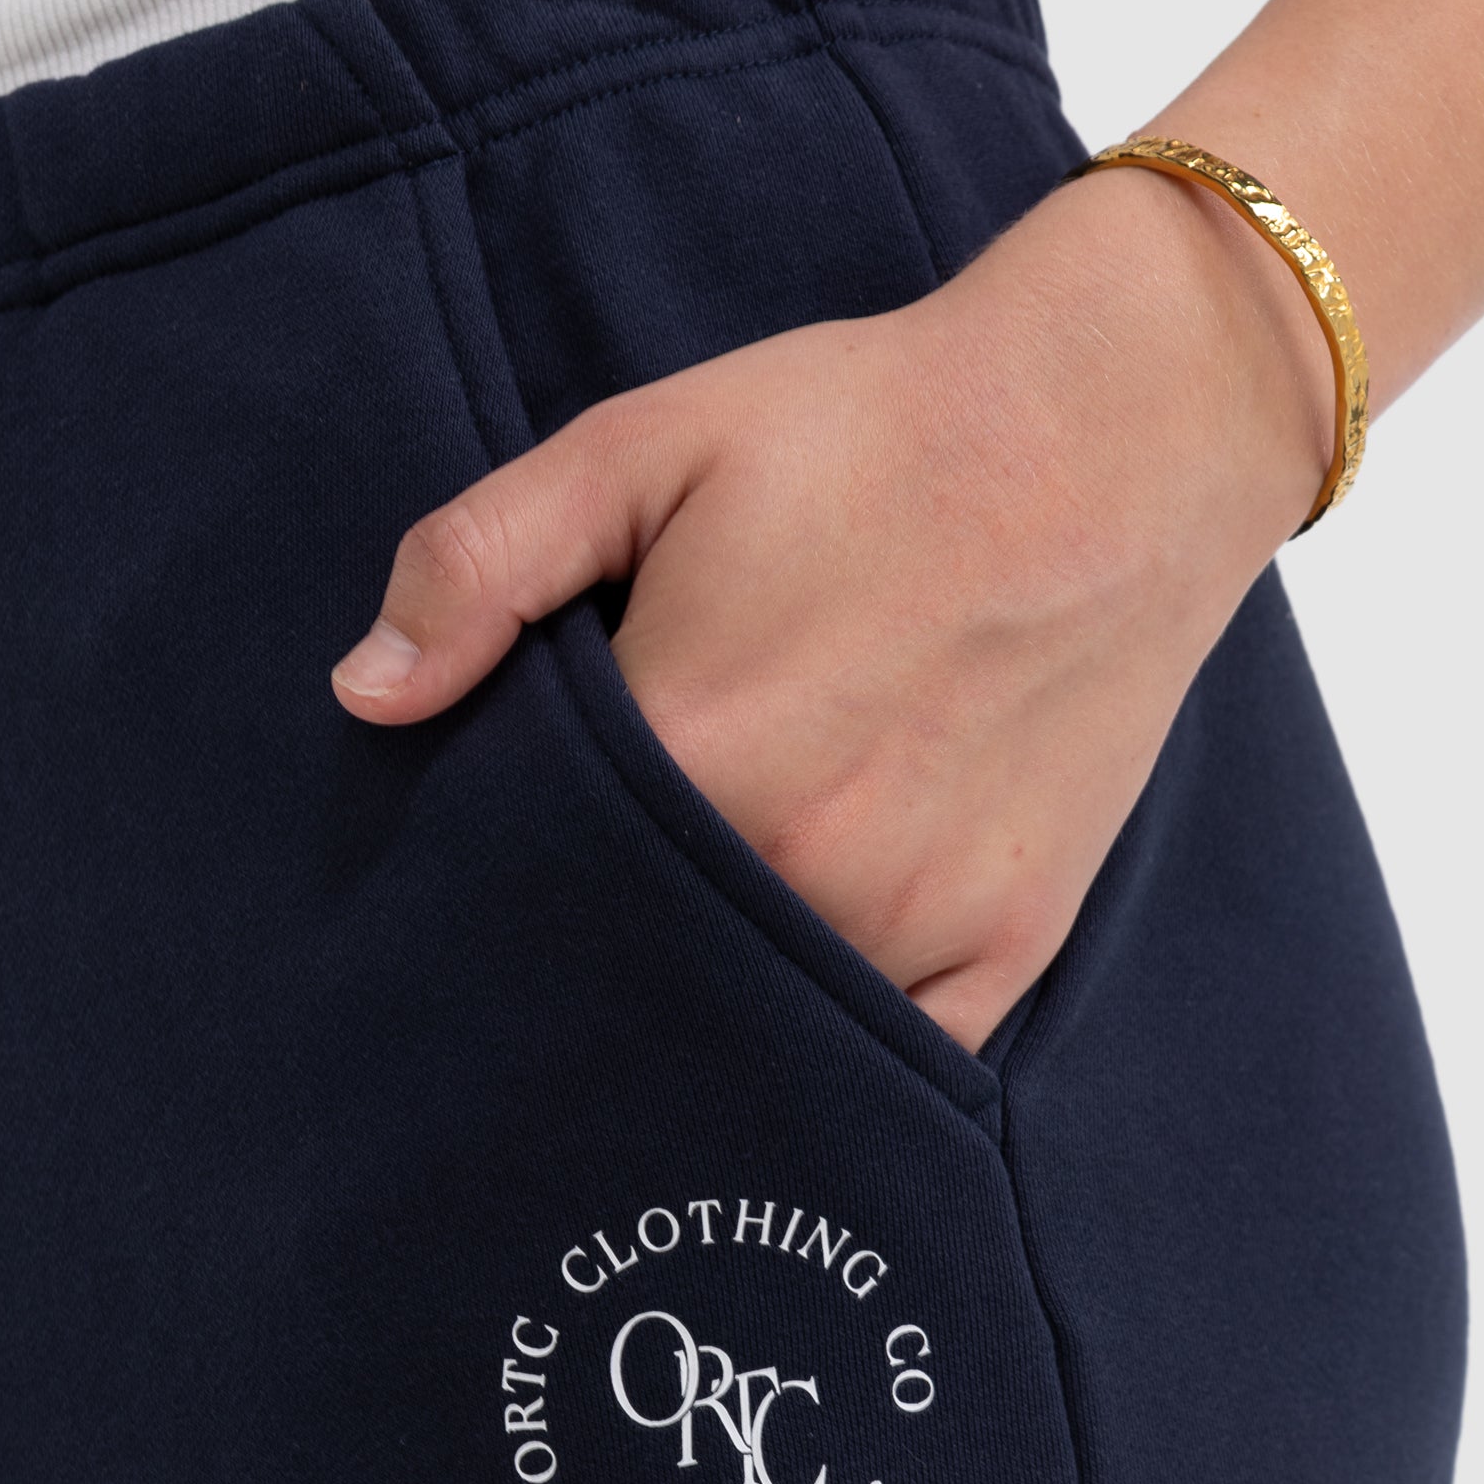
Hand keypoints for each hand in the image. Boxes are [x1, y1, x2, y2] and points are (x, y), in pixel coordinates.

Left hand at [333, 169, 1335, 1051]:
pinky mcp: (1006, 946)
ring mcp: (912, 922)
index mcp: (693, 754)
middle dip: (585, 960)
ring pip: (752, 1029)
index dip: (488, 884)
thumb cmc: (873, 427)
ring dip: (699, 1010)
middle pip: (633, 973)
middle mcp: (801, 869)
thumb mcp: (646, 444)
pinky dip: (828, 1047)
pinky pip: (885, 1059)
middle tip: (558, 939)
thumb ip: (482, 565)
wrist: (1120, 424)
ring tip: (664, 965)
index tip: (470, 885)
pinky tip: (782, 1015)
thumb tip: (364, 698)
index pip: (526, 888)